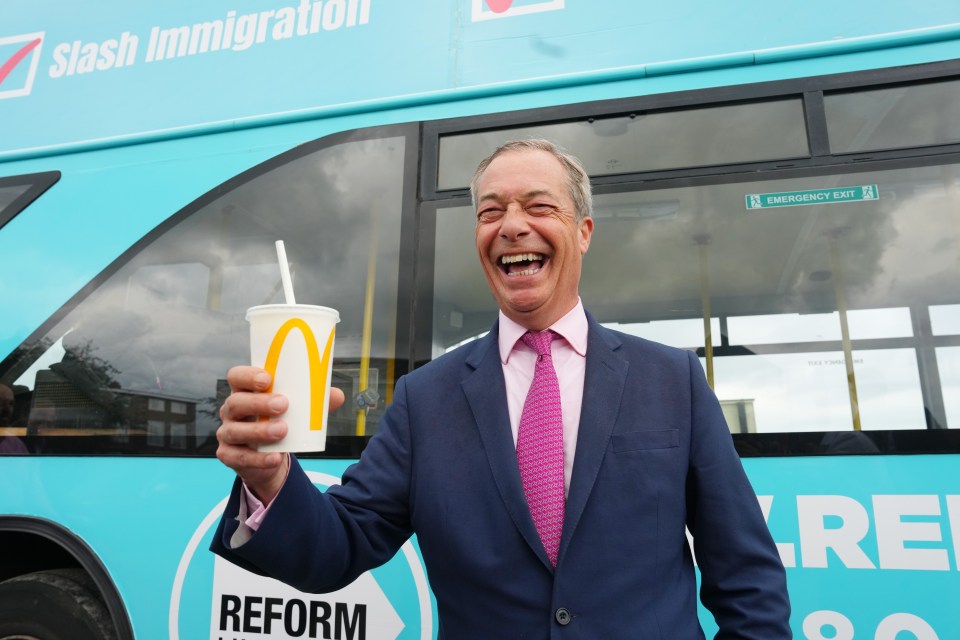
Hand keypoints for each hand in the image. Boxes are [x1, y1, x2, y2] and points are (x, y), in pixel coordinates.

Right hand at [216, 366, 344, 502]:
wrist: (270, 458)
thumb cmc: (281, 422)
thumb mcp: (297, 410)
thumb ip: (316, 401)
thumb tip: (337, 396)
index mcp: (245, 391)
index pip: (237, 376)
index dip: (248, 375)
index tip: (267, 379)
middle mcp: (231, 410)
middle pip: (236, 402)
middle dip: (258, 403)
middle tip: (283, 404)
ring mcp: (227, 433)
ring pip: (235, 430)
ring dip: (259, 430)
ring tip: (283, 431)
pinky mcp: (228, 455)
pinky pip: (240, 456)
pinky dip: (258, 458)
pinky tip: (276, 457)